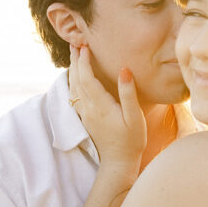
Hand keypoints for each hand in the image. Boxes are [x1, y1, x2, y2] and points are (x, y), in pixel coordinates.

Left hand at [69, 47, 146, 176]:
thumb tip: (124, 70)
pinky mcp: (86, 118)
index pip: (87, 78)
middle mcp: (89, 108)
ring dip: (72, 70)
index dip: (84, 61)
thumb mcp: (135, 117)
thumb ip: (128, 93)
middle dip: (75, 61)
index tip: (85, 46)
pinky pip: (75, 96)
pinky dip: (73, 82)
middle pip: (76, 79)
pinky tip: (75, 78)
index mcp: (100, 105)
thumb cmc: (131, 140)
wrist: (118, 162)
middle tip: (75, 43)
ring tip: (74, 55)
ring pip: (73, 87)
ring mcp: (85, 114)